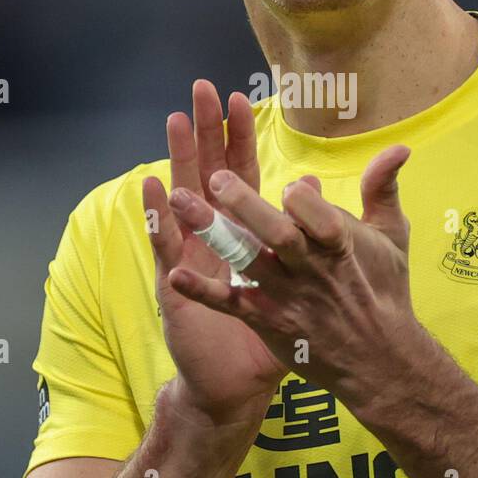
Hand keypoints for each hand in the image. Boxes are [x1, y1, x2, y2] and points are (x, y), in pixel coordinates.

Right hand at [143, 80, 285, 426]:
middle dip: (206, 132)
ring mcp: (194, 260)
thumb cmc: (277, 336)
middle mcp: (216, 240)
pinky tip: (152, 188)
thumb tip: (317, 188)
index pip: (243, 175)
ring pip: (185, 201)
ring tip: (174, 122)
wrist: (241, 387)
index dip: (240, 140)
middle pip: (210, 174)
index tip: (240, 101)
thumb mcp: (311, 286)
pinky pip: (168, 249)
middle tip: (202, 89)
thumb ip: (325, 237)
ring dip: (179, 161)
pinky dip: (158, 218)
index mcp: (247, 235)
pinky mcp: (179, 287)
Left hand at [165, 144, 422, 407]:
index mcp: (341, 247)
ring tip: (179, 201)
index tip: (290, 188)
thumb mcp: (392, 237)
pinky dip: (203, 290)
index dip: (307, 205)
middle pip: (279, 237)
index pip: (323, 221)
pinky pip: (231, 304)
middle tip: (218, 179)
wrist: (378, 359)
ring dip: (212, 231)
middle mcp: (311, 271)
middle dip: (248, 207)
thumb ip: (384, 190)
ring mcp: (286, 297)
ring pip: (246, 261)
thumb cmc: (385, 290)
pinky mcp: (267, 320)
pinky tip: (174, 274)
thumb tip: (399, 147)